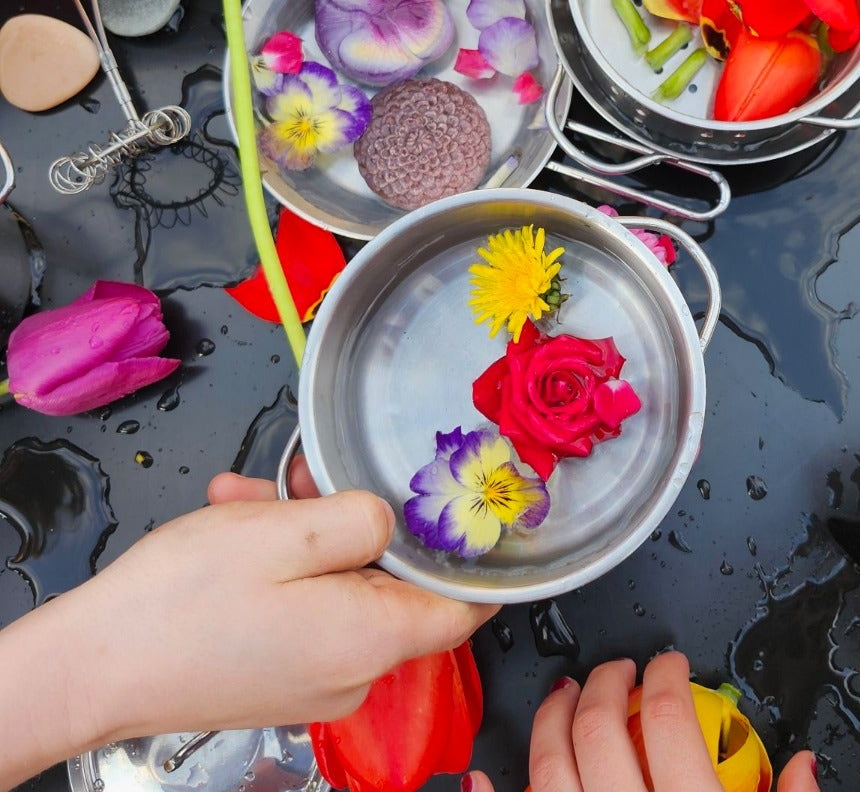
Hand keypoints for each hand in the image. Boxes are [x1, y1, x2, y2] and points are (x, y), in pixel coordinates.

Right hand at [62, 467, 493, 744]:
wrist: (89, 668)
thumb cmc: (182, 602)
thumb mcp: (286, 532)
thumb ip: (363, 519)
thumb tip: (393, 520)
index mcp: (372, 639)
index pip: (464, 607)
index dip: (472, 557)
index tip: (468, 510)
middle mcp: (355, 671)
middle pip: (391, 581)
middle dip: (354, 520)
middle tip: (305, 478)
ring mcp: (315, 679)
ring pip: (340, 583)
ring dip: (305, 533)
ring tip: (251, 499)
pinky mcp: (279, 675)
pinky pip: (305, 607)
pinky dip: (281, 565)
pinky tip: (238, 525)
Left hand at [466, 651, 819, 791]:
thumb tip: (802, 769)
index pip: (669, 719)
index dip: (667, 675)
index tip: (669, 665)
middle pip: (599, 729)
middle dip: (605, 683)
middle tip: (618, 672)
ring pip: (548, 769)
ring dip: (549, 722)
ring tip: (563, 698)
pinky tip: (481, 778)